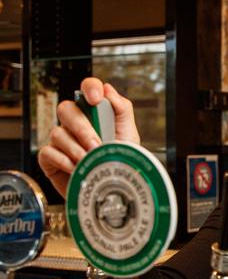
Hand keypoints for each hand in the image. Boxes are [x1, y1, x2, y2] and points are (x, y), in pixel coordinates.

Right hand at [37, 77, 140, 197]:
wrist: (110, 190)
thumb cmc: (118, 162)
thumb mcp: (129, 136)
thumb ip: (122, 110)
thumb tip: (109, 90)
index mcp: (94, 113)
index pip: (88, 88)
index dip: (89, 88)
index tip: (95, 99)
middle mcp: (75, 123)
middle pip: (65, 109)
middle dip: (82, 128)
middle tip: (96, 144)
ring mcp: (61, 139)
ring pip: (57, 132)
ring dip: (76, 148)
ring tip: (89, 161)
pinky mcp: (50, 157)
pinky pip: (48, 152)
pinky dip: (64, 161)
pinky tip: (76, 169)